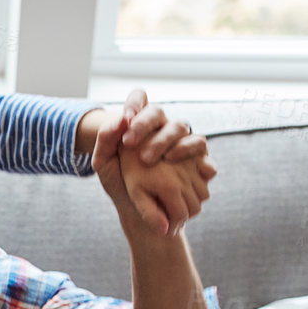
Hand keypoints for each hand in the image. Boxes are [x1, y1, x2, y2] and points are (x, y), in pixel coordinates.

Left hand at [91, 95, 214, 235]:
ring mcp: (181, 142)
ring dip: (167, 140)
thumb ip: (105, 139)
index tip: (126, 118)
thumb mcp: (104, 163)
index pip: (139, 98)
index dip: (135, 102)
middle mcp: (161, 128)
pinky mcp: (198, 162)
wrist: (136, 210)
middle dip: (144, 124)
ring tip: (150, 159)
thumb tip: (121, 119)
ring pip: (182, 128)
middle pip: (159, 113)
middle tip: (129, 143)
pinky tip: (188, 170)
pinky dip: (199, 159)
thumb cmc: (118, 181)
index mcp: (139, 123)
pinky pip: (204, 154)